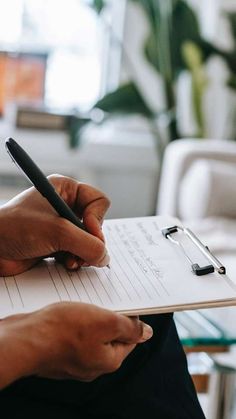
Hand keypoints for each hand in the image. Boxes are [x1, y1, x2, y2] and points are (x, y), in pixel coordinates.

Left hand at [0, 175, 109, 275]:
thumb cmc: (16, 228)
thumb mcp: (58, 232)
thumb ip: (88, 244)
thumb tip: (105, 257)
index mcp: (65, 189)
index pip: (99, 201)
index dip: (97, 219)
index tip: (88, 232)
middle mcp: (65, 205)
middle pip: (96, 224)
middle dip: (90, 241)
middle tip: (82, 252)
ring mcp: (60, 225)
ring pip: (88, 240)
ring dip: (83, 253)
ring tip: (72, 261)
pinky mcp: (56, 243)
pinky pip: (77, 252)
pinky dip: (75, 260)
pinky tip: (65, 264)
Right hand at [0, 302, 152, 388]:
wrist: (24, 340)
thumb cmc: (62, 331)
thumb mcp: (105, 322)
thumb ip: (129, 328)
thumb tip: (146, 333)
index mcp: (109, 360)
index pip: (130, 338)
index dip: (130, 318)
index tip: (125, 303)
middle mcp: (93, 365)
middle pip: (109, 336)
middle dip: (107, 317)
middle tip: (101, 301)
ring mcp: (74, 361)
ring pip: (90, 334)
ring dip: (89, 318)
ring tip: (82, 305)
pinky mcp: (59, 353)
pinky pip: (73, 336)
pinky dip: (73, 323)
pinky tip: (66, 312)